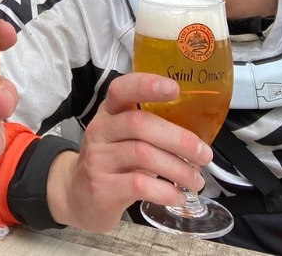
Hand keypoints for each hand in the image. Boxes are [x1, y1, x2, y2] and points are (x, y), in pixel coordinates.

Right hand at [45, 72, 211, 232]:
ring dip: (178, 169)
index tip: (175, 88)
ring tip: (196, 181)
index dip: (146, 85)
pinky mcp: (101, 188)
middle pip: (139, 124)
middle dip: (178, 138)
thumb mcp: (125, 140)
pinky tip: (178, 196)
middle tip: (204, 155)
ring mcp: (98, 159)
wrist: (77, 196)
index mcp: (109, 113)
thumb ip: (152, 132)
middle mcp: (100, 131)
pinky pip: (139, 185)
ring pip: (143, 155)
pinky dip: (166, 192)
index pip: (121, 89)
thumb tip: (198, 137)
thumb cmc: (113, 163)